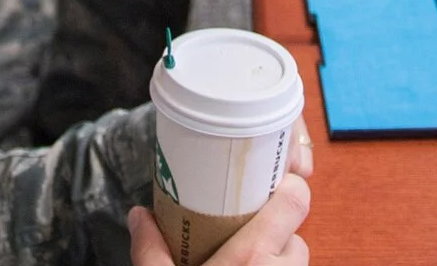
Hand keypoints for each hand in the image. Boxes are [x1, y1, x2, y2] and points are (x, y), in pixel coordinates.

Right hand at [126, 173, 310, 265]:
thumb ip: (150, 250)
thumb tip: (139, 216)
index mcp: (253, 257)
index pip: (297, 199)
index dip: (289, 184)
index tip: (270, 180)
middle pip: (297, 228)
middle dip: (275, 224)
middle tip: (246, 223)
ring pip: (296, 256)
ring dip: (278, 252)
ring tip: (247, 255)